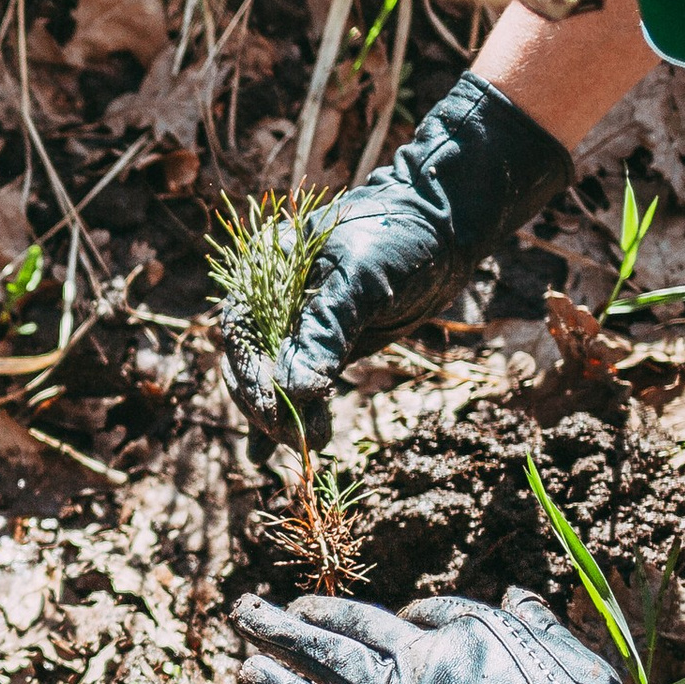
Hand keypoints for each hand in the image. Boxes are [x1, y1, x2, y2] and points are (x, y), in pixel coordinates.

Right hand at [219, 74, 572, 439]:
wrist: (445, 230)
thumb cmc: (398, 240)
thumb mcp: (360, 281)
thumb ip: (325, 332)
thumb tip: (293, 391)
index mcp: (263, 272)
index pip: (240, 334)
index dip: (251, 378)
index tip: (274, 414)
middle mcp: (270, 301)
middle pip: (251, 364)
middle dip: (269, 404)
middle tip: (297, 438)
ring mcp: (295, 325)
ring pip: (274, 380)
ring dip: (283, 418)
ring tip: (308, 446)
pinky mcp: (323, 346)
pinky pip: (298, 386)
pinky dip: (291, 417)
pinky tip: (273, 454)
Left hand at [233, 586, 684, 683]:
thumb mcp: (572, 657)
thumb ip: (537, 623)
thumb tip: (520, 593)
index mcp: (477, 631)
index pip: (429, 615)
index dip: (409, 619)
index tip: (396, 622)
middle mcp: (428, 657)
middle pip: (357, 627)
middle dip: (312, 615)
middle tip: (274, 604)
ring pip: (326, 658)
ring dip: (280, 636)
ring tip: (244, 617)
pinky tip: (250, 673)